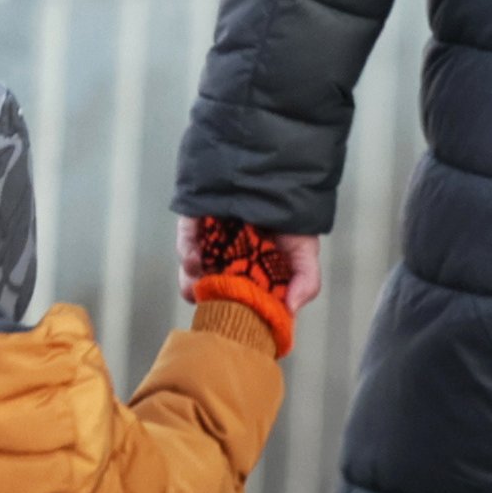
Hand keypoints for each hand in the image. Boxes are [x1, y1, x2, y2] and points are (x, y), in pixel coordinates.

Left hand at [180, 216, 325, 314]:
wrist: (272, 171)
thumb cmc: (290, 214)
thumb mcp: (306, 251)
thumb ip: (306, 282)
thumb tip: (290, 311)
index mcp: (254, 274)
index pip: (242, 302)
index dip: (240, 314)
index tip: (241, 321)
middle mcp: (230, 263)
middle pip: (213, 292)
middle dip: (210, 302)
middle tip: (214, 304)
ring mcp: (209, 247)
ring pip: (194, 275)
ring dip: (192, 283)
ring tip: (201, 280)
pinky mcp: (193, 229)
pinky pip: (185, 246)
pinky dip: (187, 255)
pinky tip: (196, 258)